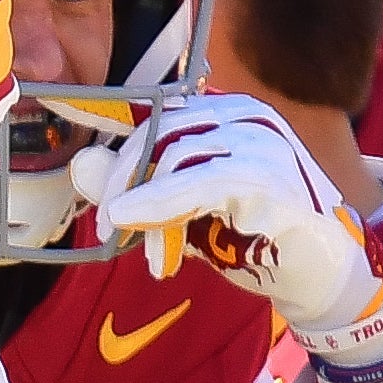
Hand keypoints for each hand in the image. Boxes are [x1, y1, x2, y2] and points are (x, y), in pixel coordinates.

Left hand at [77, 95, 382, 361]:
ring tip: (147, 252)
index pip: (155, 108)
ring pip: (175, 154)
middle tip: (109, 225)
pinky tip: (133, 222)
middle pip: (158, 129)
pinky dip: (160, 202)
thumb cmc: (250, 237)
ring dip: (144, 206)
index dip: (107, 118)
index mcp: (224, 113)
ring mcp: (263, 141)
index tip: (64, 121)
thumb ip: (135, 188)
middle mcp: (244, 115)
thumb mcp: (180, 212)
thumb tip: (81, 165)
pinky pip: (202, 181)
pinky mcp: (272, 176)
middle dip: (125, 179)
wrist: (318, 274)